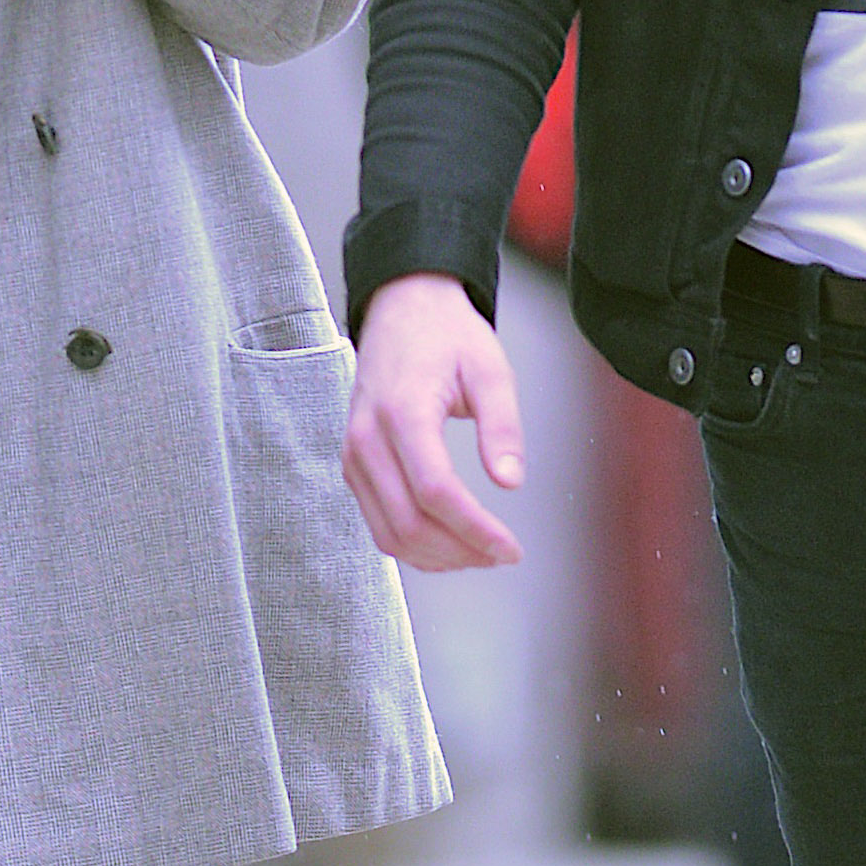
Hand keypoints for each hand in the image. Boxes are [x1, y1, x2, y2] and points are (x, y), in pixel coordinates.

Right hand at [344, 275, 526, 571]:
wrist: (402, 308)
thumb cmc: (446, 335)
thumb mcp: (490, 370)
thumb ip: (502, 426)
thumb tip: (511, 482)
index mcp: (402, 411)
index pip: (435, 492)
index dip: (475, 530)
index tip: (511, 548)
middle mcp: (367, 439)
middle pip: (409, 523)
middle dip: (460, 551)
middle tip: (503, 555)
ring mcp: (354, 456)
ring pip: (389, 533)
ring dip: (437, 557)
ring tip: (481, 555)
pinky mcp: (353, 466)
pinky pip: (379, 523)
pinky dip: (414, 545)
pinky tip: (451, 544)